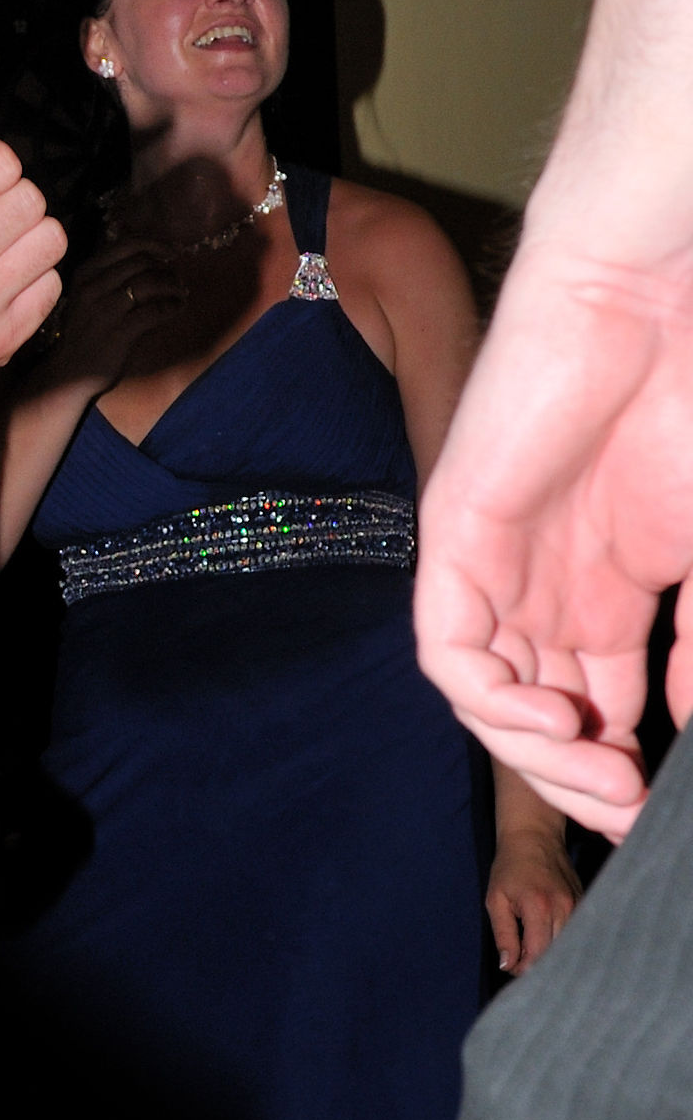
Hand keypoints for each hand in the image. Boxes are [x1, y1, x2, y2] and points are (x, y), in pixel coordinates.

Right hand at [44, 237, 184, 391]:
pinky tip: (177, 307)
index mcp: (85, 274)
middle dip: (166, 268)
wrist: (69, 373)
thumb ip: (108, 274)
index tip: (172, 252)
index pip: (126, 245)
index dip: (155, 245)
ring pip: (149, 284)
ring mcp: (104, 311)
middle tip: (178, 278)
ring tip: (181, 292)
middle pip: (141, 263)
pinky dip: (171, 306)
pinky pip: (154, 311)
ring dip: (172, 285)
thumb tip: (148, 254)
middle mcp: (92, 288)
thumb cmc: (84, 331)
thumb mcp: (86, 296)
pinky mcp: (118, 334)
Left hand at [414, 234, 692, 833]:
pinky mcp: (455, 532)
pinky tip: (556, 716)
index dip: (617, 768)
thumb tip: (683, 721)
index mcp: (609, 586)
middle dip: (578, 775)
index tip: (654, 817)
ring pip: (487, 692)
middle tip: (629, 811)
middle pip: (536, 711)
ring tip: (606, 774)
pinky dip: (491, 697)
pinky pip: (449, 647)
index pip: (595, 704)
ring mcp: (497, 558)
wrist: (655, 301)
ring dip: (538, 751)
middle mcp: (544, 581)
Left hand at [486, 826, 580, 975]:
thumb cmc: (510, 868)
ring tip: (532, 949)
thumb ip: (503, 935)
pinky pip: (576, 932)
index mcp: (539, 907)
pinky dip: (563, 941)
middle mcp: (564, 908)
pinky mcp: (585, 903)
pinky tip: (548, 937)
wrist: (534, 836)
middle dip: (537, 965)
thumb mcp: (496, 900)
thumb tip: (507, 966)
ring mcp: (579, 906)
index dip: (523, 969)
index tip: (511, 967)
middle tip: (520, 962)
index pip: (537, 955)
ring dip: (551, 954)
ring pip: (569, 946)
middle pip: (556, 954)